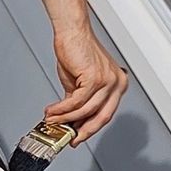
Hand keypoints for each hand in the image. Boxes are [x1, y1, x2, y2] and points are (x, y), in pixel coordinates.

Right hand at [48, 23, 126, 140]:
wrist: (72, 31)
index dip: (91, 128)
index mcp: (117, 84)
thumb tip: (71, 118)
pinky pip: (77, 101)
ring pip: (86, 110)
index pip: (106, 113)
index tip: (78, 135)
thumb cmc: (76, 49)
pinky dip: (62, 109)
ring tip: (53, 121)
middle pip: (101, 117)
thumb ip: (78, 100)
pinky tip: (53, 111)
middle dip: (83, 131)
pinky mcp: (94, 78)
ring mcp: (108, 81)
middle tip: (70, 138)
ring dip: (66, 119)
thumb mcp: (78, 81)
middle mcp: (116, 83)